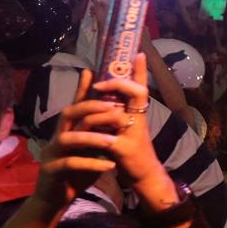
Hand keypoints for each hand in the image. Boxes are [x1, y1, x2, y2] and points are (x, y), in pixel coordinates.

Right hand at [34, 70, 123, 208]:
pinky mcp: (52, 170)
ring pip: (70, 138)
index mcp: (68, 128)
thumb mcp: (90, 146)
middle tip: (114, 108)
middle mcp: (58, 135)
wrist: (57, 196)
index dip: (83, 87)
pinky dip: (91, 163)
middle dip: (91, 108)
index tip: (94, 69)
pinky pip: (71, 163)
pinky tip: (109, 166)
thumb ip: (97, 128)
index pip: (76, 103)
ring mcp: (52, 152)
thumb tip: (113, 109)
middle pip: (69, 113)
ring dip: (93, 138)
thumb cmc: (77, 168)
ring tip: (114, 142)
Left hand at [88, 62, 174, 198]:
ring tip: (84, 110)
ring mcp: (134, 134)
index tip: (139, 53)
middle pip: (137, 92)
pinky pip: (108, 138)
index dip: (140, 70)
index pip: (140, 86)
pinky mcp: (125, 150)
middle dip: (117, 84)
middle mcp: (140, 119)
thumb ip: (116, 111)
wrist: (142, 174)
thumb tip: (105, 95)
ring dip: (99, 111)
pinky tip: (84, 135)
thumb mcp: (124, 127)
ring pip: (118, 114)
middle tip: (98, 83)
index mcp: (138, 112)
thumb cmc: (131, 148)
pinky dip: (95, 136)